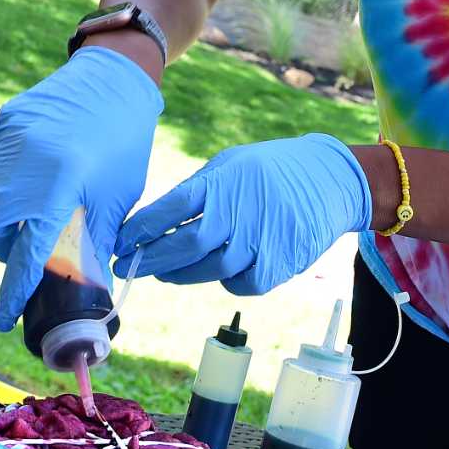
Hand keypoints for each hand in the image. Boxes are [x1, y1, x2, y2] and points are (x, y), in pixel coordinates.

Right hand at [0, 46, 162, 329]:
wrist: (114, 80)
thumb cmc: (123, 145)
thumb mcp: (115, 200)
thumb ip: (94, 244)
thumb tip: (87, 290)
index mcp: (60, 188)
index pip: (27, 253)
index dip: (15, 291)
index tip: (5, 320)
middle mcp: (26, 165)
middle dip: (6, 248)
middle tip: (29, 251)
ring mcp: (9, 141)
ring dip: (0, 218)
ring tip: (29, 216)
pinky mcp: (3, 124)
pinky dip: (0, 186)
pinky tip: (26, 183)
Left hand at [114, 134, 371, 295]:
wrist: (330, 181)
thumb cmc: (270, 170)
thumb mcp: (230, 165)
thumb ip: (197, 192)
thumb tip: (155, 221)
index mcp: (221, 183)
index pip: (170, 209)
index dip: (141, 229)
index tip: (119, 241)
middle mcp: (237, 214)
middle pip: (183, 247)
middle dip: (150, 260)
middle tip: (127, 266)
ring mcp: (257, 244)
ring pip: (206, 271)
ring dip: (179, 274)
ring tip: (163, 271)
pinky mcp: (275, 268)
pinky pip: (237, 283)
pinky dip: (223, 279)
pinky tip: (220, 268)